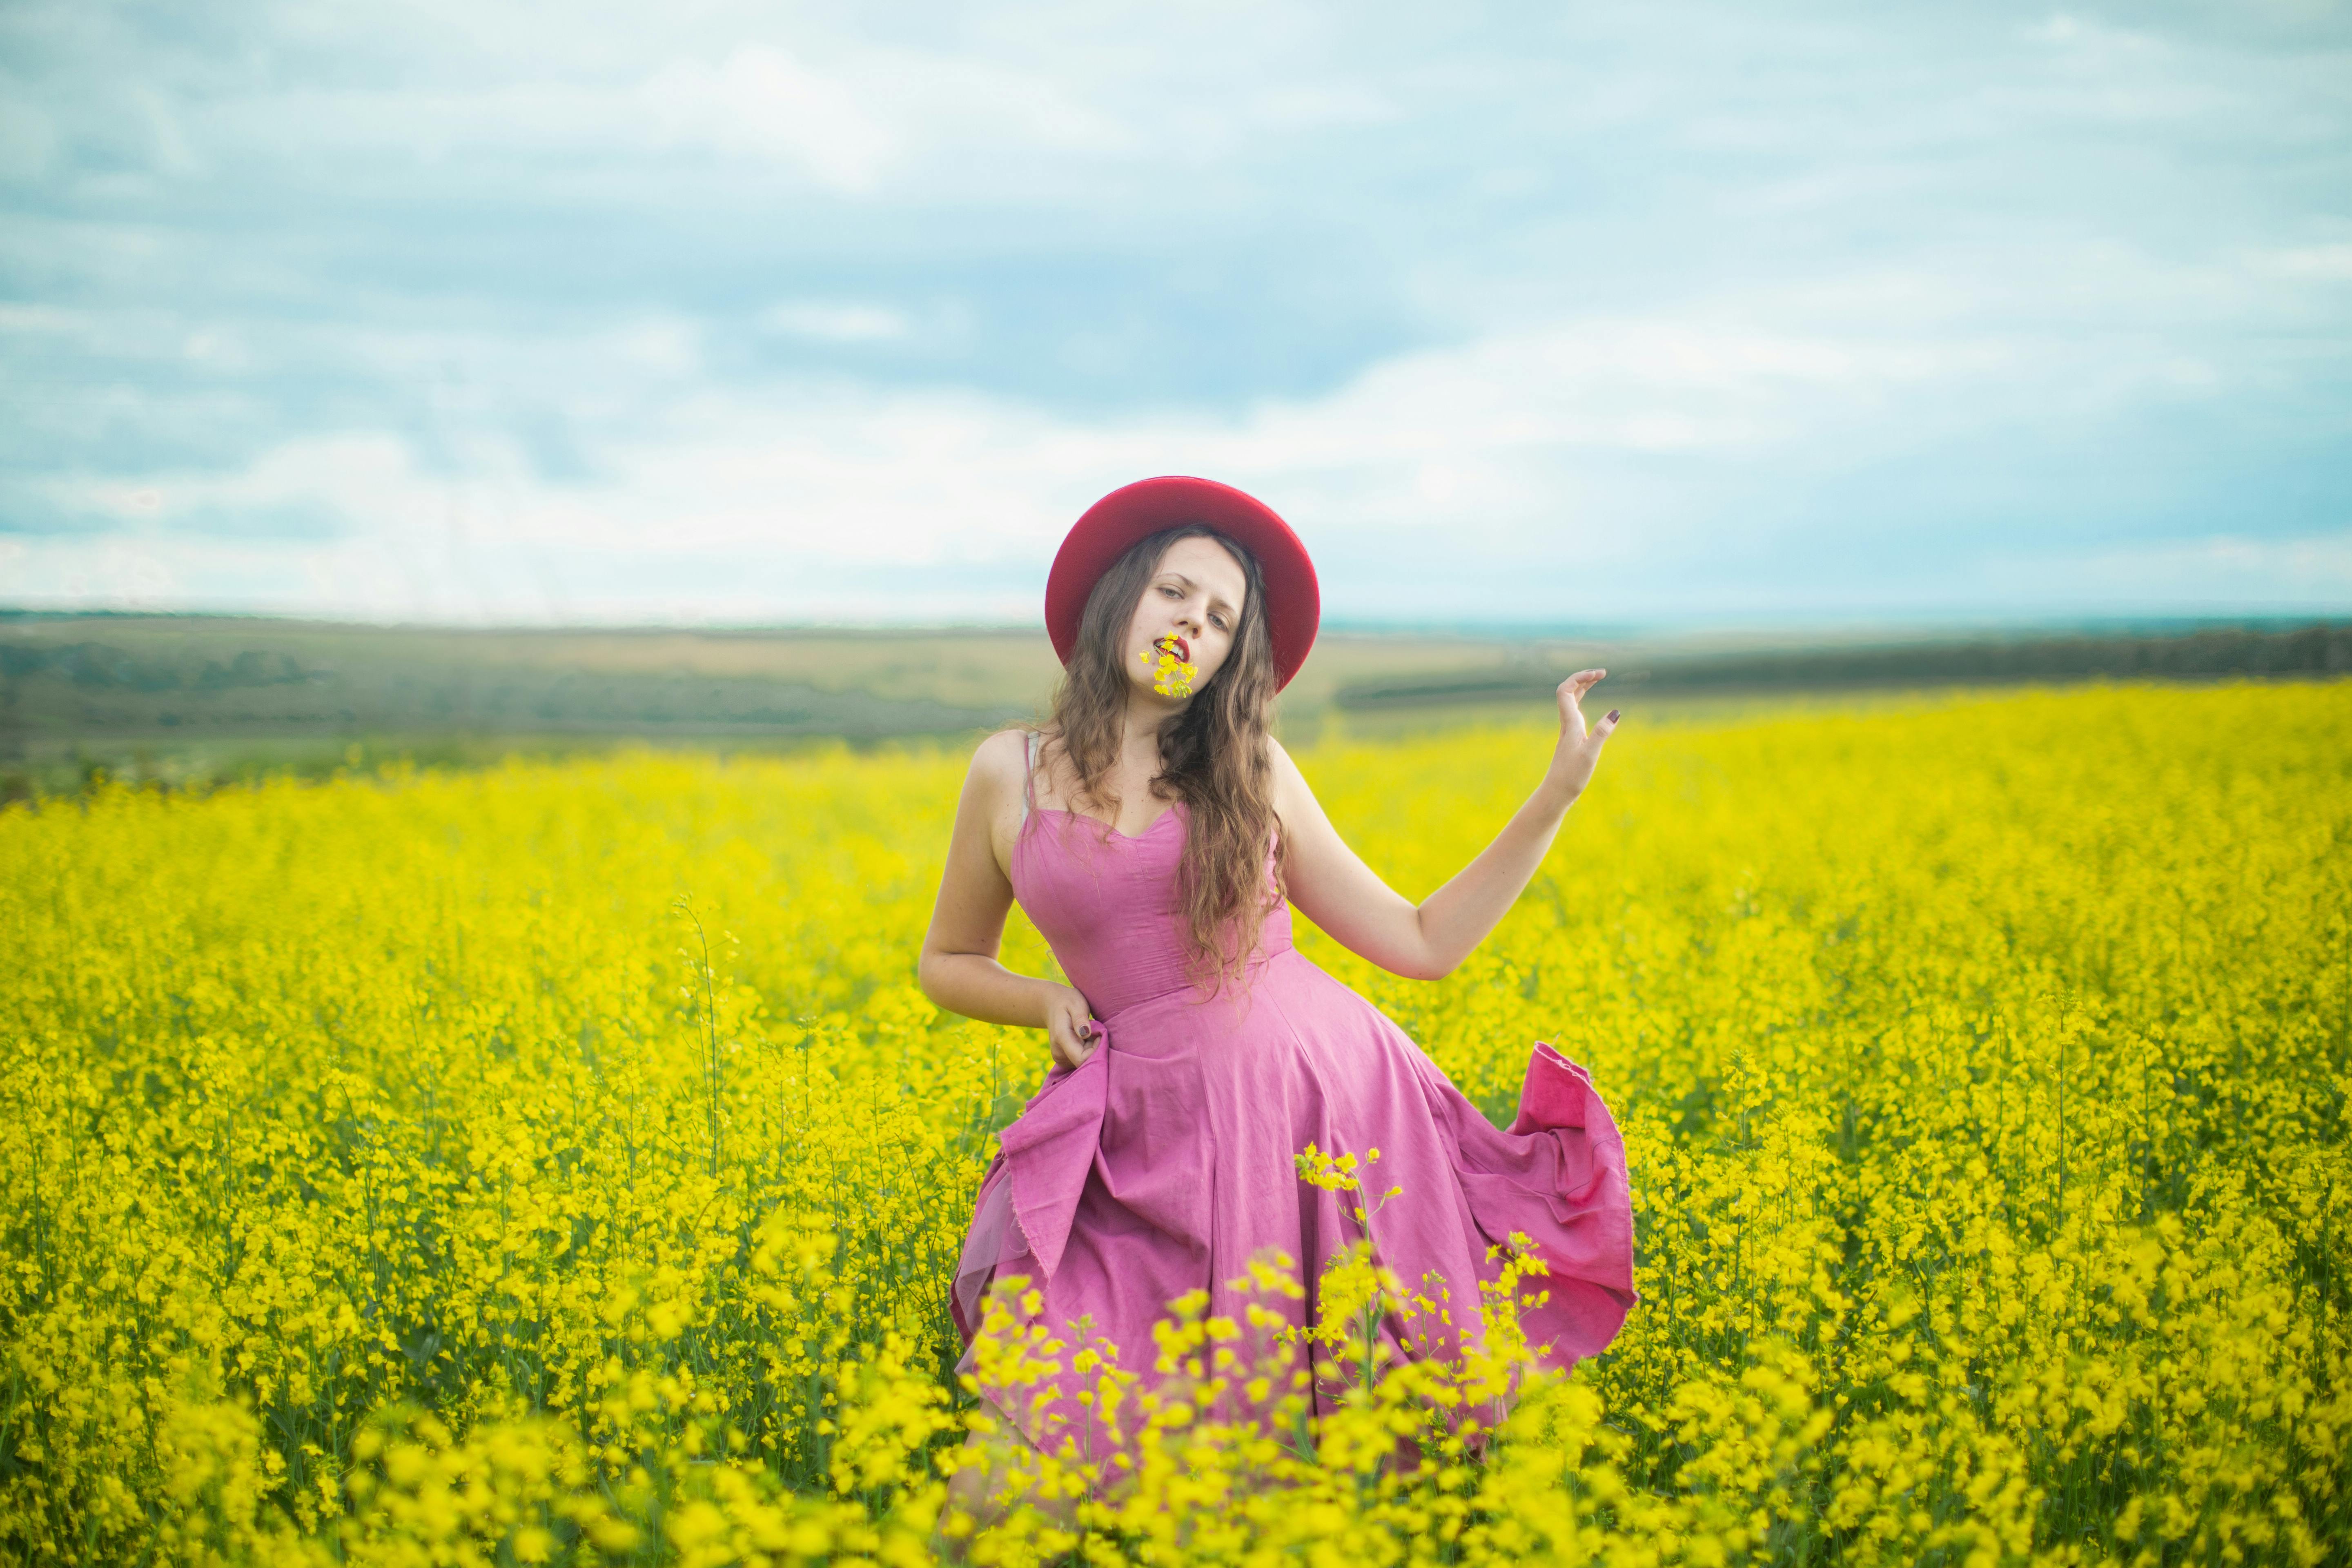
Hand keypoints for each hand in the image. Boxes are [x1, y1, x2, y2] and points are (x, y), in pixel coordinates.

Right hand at [1042, 983, 1100, 1071]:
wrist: (1051, 1005)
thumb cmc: (1067, 1002)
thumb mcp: (1076, 1004)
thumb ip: (1080, 1019)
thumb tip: (1086, 1034)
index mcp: (1061, 1038)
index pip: (1082, 1058)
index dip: (1096, 1050)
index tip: (1100, 1034)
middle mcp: (1058, 1053)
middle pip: (1085, 1062)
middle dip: (1095, 1049)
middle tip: (1095, 1031)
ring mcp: (1060, 1058)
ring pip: (1084, 1062)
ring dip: (1092, 1049)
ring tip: (1089, 1033)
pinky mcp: (1063, 1060)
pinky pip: (1081, 1061)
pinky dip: (1087, 1051)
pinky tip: (1085, 1039)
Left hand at [1544, 669, 1619, 801]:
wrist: (1556, 792)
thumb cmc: (1571, 776)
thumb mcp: (1590, 754)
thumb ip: (1602, 732)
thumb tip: (1616, 712)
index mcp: (1570, 723)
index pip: (1566, 690)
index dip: (1580, 677)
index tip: (1599, 674)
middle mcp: (1567, 723)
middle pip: (1569, 691)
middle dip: (1584, 678)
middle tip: (1602, 673)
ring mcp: (1569, 729)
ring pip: (1572, 700)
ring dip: (1583, 687)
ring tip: (1598, 679)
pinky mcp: (1572, 737)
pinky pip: (1575, 711)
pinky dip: (1583, 700)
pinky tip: (1590, 703)